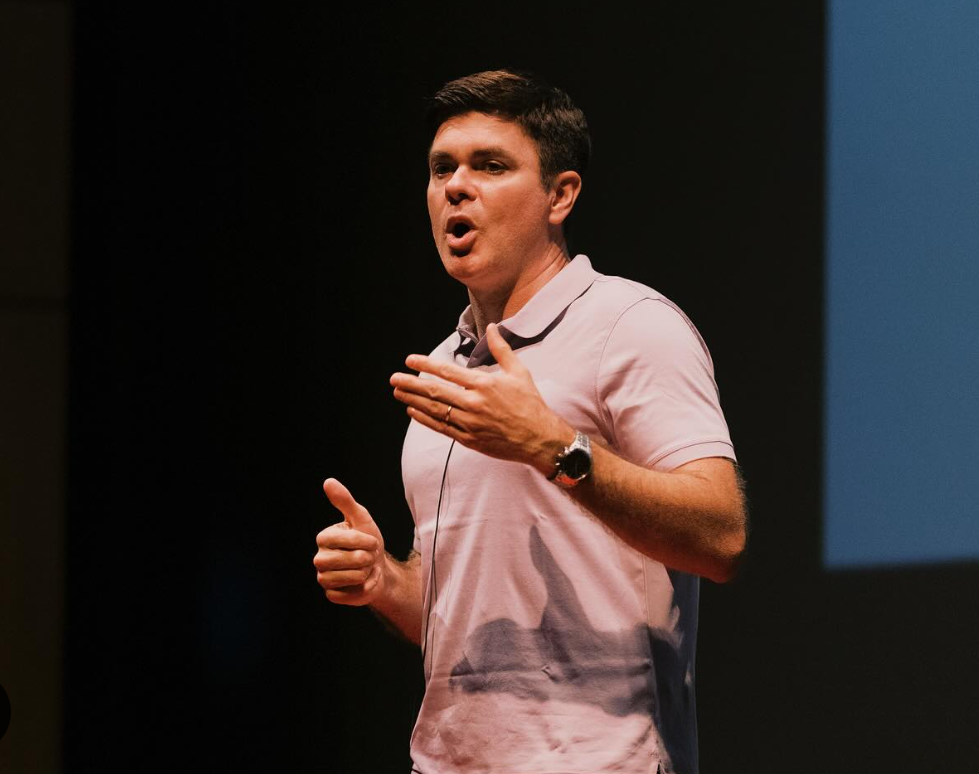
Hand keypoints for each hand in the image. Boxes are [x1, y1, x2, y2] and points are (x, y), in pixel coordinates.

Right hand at [314, 478, 386, 605]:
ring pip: (344, 578)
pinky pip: (346, 595)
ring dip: (363, 573)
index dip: (363, 541)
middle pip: (342, 561)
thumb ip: (344, 501)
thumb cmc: (369, 541)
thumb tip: (328, 481)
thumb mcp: (361, 518)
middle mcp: (320, 558)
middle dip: (364, 559)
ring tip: (366, 568)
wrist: (380, 568)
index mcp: (324, 538)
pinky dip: (362, 588)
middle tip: (368, 556)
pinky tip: (364, 582)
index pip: (343, 540)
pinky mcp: (332, 594)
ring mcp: (324, 578)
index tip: (373, 541)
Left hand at [390, 322, 573, 474]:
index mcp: (484, 384)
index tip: (410, 360)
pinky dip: (425, 419)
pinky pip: (442, 428)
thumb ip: (501, 349)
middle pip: (435, 391)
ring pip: (435, 410)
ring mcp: (470, 423)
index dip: (426, 365)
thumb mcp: (519, 372)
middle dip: (411, 383)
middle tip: (394, 378)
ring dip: (413, 400)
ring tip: (398, 392)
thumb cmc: (531, 404)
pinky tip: (412, 411)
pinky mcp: (470, 439)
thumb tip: (493, 327)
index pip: (448, 371)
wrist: (540, 439)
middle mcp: (474, 403)